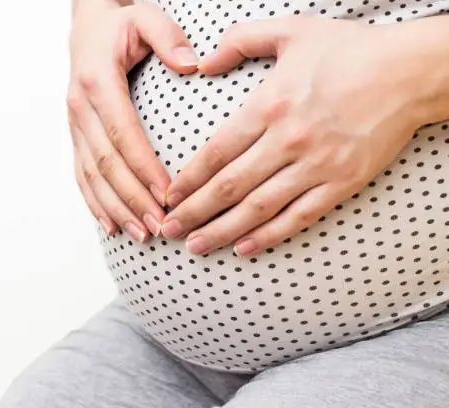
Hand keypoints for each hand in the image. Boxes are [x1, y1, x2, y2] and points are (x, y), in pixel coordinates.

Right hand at [68, 1, 198, 240]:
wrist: (86, 28)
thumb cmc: (121, 25)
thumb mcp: (146, 16)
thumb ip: (168, 36)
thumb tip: (191, 65)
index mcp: (97, 82)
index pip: (123, 133)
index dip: (144, 167)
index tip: (168, 195)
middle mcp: (80, 107)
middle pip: (107, 163)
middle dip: (134, 199)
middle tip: (161, 227)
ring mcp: (74, 125)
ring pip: (92, 176)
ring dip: (116, 208)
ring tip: (141, 235)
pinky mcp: (76, 136)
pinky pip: (82, 175)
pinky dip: (95, 203)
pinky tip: (112, 225)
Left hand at [161, 16, 426, 255]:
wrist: (410, 71)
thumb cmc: (350, 49)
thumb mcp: (291, 30)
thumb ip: (240, 40)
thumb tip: (203, 63)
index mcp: (269, 105)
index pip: (216, 152)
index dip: (188, 178)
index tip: (168, 196)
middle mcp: (287, 140)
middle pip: (229, 186)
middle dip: (194, 212)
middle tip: (169, 230)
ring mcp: (316, 165)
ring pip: (258, 208)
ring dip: (222, 230)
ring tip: (196, 247)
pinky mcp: (342, 183)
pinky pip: (299, 217)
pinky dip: (270, 235)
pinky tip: (245, 248)